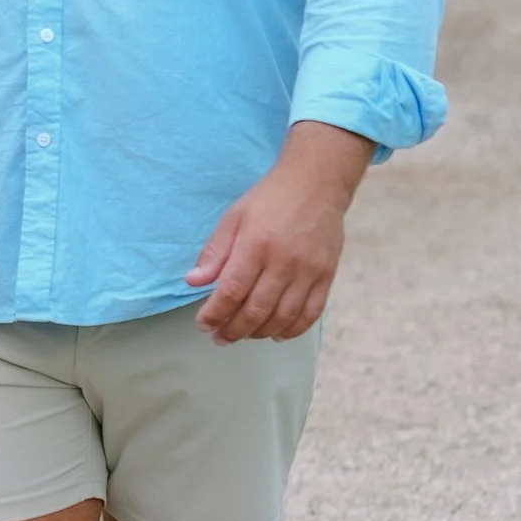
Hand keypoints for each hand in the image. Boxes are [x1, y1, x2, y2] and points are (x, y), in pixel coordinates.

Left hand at [184, 121, 372, 342]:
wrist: (316, 183)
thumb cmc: (270, 199)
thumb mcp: (234, 217)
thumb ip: (215, 251)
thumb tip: (193, 282)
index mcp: (256, 245)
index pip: (232, 291)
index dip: (215, 314)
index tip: (203, 325)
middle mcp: (284, 262)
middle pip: (256, 310)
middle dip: (234, 330)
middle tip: (220, 337)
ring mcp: (309, 272)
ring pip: (283, 317)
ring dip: (259, 333)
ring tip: (243, 335)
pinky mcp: (327, 276)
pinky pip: (310, 314)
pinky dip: (292, 330)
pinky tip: (276, 334)